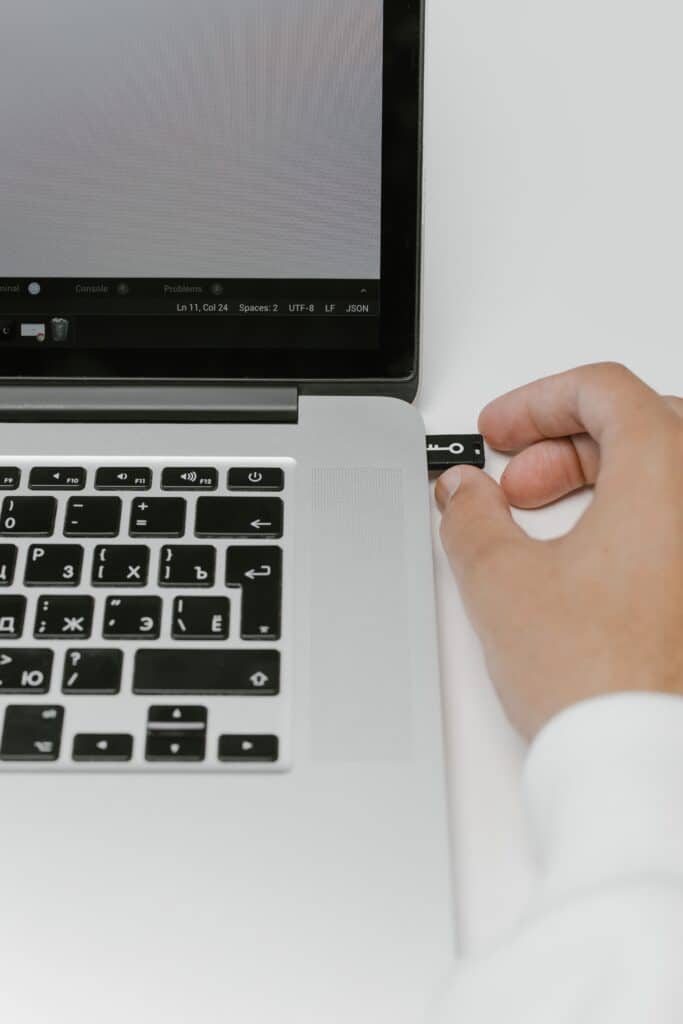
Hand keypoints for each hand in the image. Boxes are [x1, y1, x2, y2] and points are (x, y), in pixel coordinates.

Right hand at [436, 363, 682, 739]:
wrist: (645, 768)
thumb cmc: (602, 684)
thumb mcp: (503, 583)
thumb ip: (471, 517)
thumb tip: (462, 493)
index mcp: (668, 474)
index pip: (605, 389)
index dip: (537, 400)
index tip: (500, 431)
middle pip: (640, 425)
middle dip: (563, 444)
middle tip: (514, 482)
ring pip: (664, 475)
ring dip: (599, 480)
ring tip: (543, 526)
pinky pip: (676, 525)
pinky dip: (634, 521)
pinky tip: (589, 562)